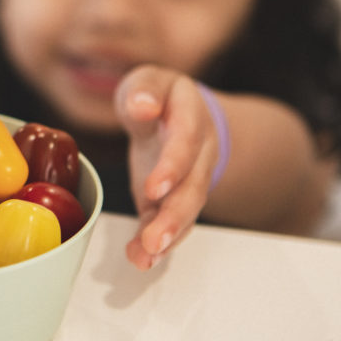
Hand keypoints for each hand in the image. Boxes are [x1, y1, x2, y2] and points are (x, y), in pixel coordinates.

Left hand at [114, 65, 221, 270]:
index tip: (154, 188)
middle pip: (193, 185)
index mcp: (191, 114)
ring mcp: (191, 178)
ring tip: (146, 255)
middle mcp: (199, 151)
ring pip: (186, 209)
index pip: (186, 139)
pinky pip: (170, 222)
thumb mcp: (148, 81)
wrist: (180, 113)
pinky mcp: (174, 199)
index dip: (173, 165)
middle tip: (153, 239)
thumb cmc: (158, 97)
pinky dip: (156, 244)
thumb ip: (144, 90)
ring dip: (168, 234)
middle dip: (174, 215)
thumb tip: (144, 105)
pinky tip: (141, 259)